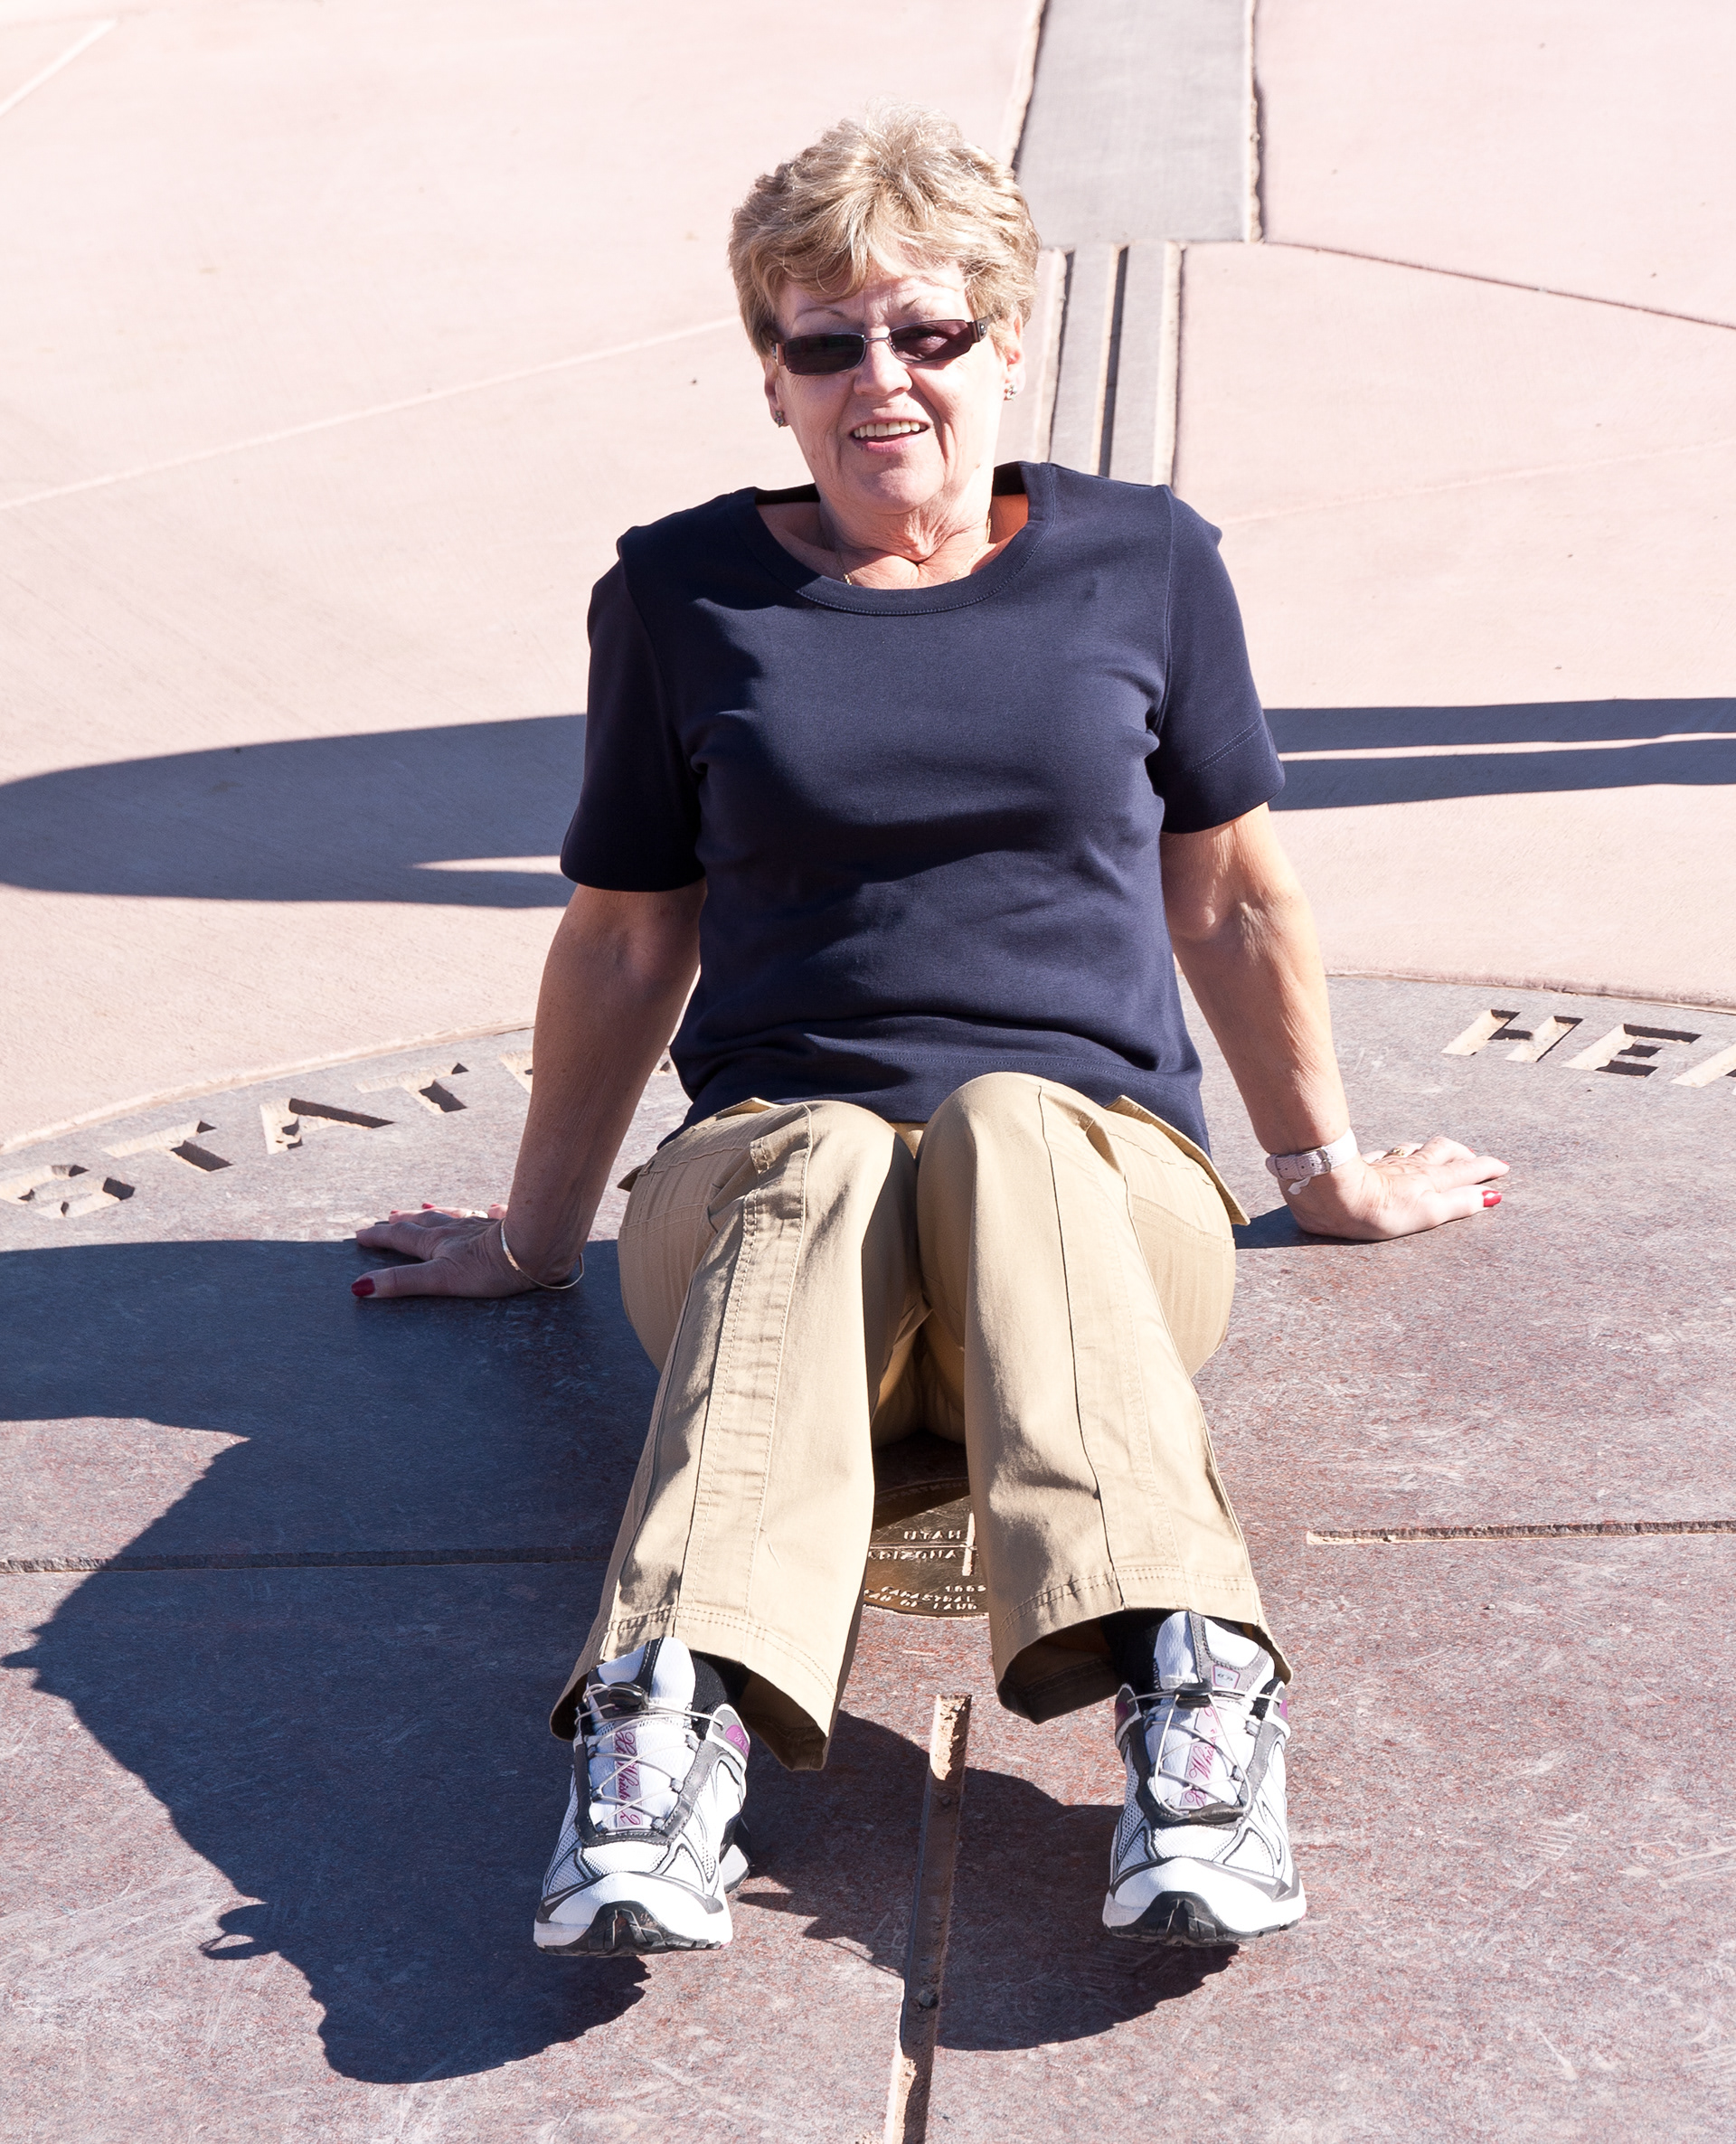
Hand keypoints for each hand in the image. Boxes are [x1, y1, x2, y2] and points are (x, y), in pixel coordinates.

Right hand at [350, 1203, 536, 1299]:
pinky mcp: (510, 1226)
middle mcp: (458, 1229)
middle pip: (426, 1222)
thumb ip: (402, 1282)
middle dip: (405, 1221)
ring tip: (428, 1207)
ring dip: (439, 1213)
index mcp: (439, 1242)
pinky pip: (495, 1215)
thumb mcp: (440, 1279)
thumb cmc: (489, 1267)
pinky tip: (492, 1207)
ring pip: (456, 1216)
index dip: (380, 1237)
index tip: (361, 1234)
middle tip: (390, 1216)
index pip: (402, 1237)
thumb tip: (360, 1286)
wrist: (536, 1247)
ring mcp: (484, 1226)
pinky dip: (489, 1212)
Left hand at [1285, 1136, 1507, 1241]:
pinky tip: (1387, 1156)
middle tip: (1473, 1158)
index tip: (1502, 1167)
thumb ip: (1459, 1203)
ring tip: (1437, 1153)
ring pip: (1414, 1149)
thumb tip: (1489, 1196)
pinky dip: (1392, 1155)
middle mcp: (1410, 1166)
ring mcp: (1385, 1163)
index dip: (1486, 1169)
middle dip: (1462, 1154)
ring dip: (1430, 1149)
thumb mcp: (1428, 1213)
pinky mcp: (1361, 1165)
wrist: (1330, 1193)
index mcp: (1430, 1179)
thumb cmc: (1379, 1209)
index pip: (1466, 1170)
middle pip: (1443, 1151)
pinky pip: (1382, 1155)